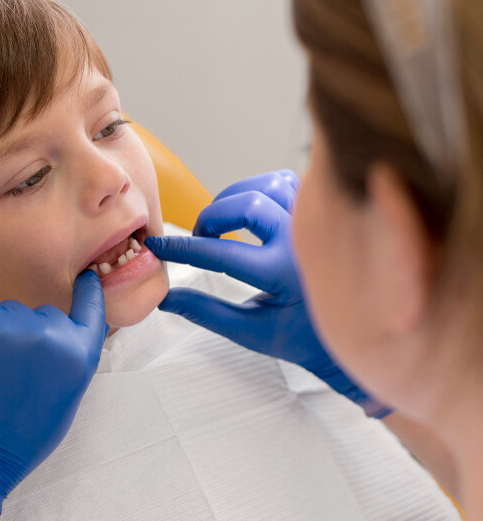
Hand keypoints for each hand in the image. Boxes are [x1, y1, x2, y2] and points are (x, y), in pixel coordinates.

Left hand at [0, 270, 108, 520]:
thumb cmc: (18, 438)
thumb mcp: (64, 399)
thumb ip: (70, 358)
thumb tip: (63, 329)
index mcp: (76, 355)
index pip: (90, 307)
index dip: (87, 291)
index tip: (85, 277)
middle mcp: (46, 334)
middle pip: (41, 313)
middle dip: (29, 332)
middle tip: (12, 371)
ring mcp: (4, 326)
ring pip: (5, 310)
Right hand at [143, 170, 390, 418]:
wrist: (359, 336)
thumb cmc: (304, 338)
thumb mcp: (251, 332)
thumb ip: (205, 312)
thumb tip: (165, 298)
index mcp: (283, 274)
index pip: (220, 253)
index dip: (183, 249)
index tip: (160, 247)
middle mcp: (303, 241)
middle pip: (246, 204)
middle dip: (212, 218)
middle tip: (201, 238)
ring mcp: (316, 222)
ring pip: (266, 186)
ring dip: (235, 199)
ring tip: (223, 224)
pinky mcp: (323, 213)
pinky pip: (286, 182)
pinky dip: (260, 189)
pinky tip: (250, 212)